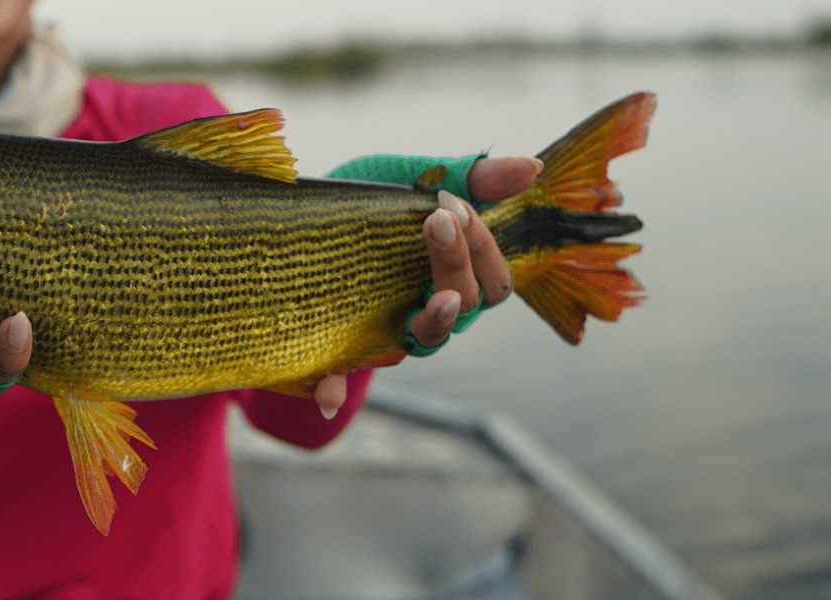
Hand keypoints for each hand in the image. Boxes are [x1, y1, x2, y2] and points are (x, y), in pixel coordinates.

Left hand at [312, 156, 537, 418]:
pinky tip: (328, 394)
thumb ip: (472, 177)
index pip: (492, 276)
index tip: (451, 205)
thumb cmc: (369, 203)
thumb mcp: (414, 180)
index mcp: (455, 273)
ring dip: (436, 320)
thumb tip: (532, 167)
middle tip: (435, 221)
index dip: (481, 244)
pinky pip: (343, 378)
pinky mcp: (343, 349)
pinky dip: (336, 388)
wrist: (297, 222)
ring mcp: (391, 332)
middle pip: (467, 304)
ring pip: (428, 339)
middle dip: (458, 264)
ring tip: (435, 299)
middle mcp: (431, 308)